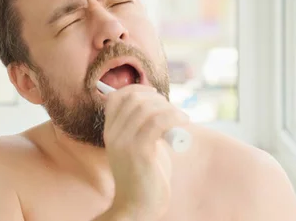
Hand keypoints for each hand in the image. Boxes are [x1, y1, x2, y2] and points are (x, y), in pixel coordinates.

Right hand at [101, 84, 189, 219]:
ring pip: (147, 108)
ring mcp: (124, 142)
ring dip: (169, 108)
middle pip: (134, 99)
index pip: (117, 97)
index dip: (138, 89)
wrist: (138, 207)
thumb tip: (161, 105)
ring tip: (181, 118)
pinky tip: (184, 121)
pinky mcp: (139, 151)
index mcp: (110, 131)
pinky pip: (158, 122)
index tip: (156, 93)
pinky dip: (174, 116)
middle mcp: (113, 134)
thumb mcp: (139, 146)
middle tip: (173, 110)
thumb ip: (143, 126)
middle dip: (158, 99)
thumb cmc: (144, 176)